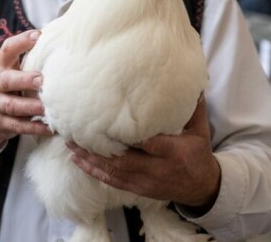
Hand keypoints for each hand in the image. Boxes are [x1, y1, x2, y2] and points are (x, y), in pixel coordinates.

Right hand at [0, 30, 51, 150]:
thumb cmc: (9, 86)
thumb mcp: (12, 70)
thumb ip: (30, 59)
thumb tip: (60, 39)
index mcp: (0, 66)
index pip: (7, 49)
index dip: (21, 42)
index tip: (38, 35)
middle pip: (7, 81)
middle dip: (24, 80)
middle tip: (42, 80)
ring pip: (12, 106)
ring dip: (30, 107)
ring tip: (47, 107)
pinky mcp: (2, 124)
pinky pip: (19, 127)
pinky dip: (35, 128)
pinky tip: (50, 128)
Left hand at [67, 93, 220, 211]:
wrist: (200, 187)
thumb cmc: (198, 154)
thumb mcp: (200, 131)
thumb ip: (193, 107)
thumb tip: (191, 80)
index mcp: (174, 153)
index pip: (151, 144)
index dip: (132, 135)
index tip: (110, 121)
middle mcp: (157, 169)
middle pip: (124, 160)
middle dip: (99, 147)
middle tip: (77, 131)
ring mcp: (145, 181)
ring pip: (113, 171)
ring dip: (89, 158)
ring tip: (70, 143)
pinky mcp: (136, 189)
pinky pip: (111, 180)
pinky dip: (93, 170)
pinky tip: (78, 160)